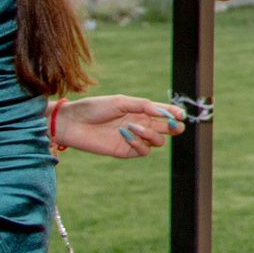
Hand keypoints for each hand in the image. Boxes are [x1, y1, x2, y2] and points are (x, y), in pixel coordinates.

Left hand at [52, 95, 184, 159]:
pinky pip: (143, 151)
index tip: (181, 114)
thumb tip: (164, 112)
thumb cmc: (94, 108)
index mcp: (141, 111)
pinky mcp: (125, 151)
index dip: (176, 114)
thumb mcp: (120, 101)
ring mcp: (134, 139)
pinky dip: (138, 143)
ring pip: (158, 142)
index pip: (166, 113)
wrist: (72, 123)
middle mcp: (141, 125)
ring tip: (132, 127)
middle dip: (175, 127)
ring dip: (149, 134)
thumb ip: (143, 106)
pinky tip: (125, 135)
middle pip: (168, 130)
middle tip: (174, 125)